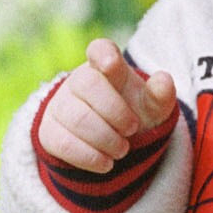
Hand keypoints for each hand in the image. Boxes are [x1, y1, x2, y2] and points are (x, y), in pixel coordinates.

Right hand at [38, 38, 176, 171]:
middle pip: (88, 84)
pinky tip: (106, 163)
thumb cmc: (133, 115)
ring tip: (122, 150)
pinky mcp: (48, 131)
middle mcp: (78, 81)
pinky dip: (89, 157)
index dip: (104, 54)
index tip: (111, 64)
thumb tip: (164, 80)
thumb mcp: (151, 107)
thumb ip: (160, 95)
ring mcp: (59, 105)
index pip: (100, 49)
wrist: (110, 144)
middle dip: (115, 112)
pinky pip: (63, 143)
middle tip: (132, 130)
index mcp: (106, 66)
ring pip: (77, 118)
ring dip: (105, 139)